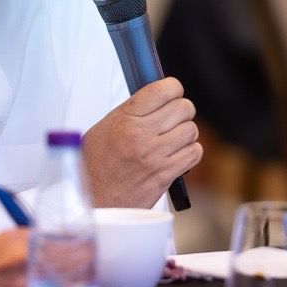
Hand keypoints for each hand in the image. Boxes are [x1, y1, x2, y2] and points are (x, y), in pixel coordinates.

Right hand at [82, 77, 202, 207]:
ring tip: (173, 138)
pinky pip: (194, 153)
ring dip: (186, 133)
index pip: (162, 90)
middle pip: (183, 108)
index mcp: (125, 118)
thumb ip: (133, 111)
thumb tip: (158, 99)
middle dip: (181, 111)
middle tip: (173, 118)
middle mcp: (141, 135)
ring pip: (191, 130)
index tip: (172, 92)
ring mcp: (155, 156)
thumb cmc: (95, 164)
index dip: (173, 88)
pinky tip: (178, 153)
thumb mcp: (105, 126)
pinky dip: (190, 152)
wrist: (92, 199)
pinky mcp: (165, 175)